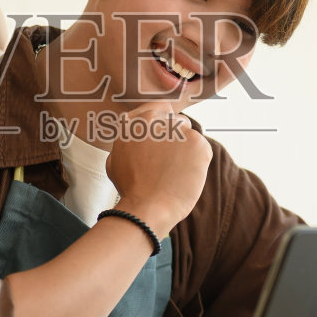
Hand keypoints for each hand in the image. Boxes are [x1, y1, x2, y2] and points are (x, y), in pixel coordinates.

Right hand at [105, 104, 211, 237]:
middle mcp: (154, 119)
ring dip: (187, 150)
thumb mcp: (114, 160)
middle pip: (176, 121)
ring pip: (190, 135)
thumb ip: (127, 142)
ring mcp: (176, 129)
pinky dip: (198, 162)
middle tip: (171, 162)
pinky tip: (186, 176)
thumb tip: (136, 137)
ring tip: (176, 173)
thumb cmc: (131, 190)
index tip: (164, 139)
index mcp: (133, 122)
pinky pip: (202, 149)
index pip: (158, 109)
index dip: (163, 124)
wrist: (147, 207)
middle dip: (176, 138)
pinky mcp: (197, 142)